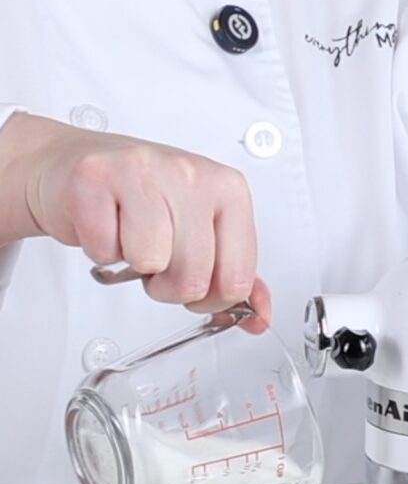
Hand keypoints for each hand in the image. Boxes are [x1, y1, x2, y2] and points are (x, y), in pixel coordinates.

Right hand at [0, 113, 268, 328]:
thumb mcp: (201, 233)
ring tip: (130, 238)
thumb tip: (260, 316)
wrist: (72, 167)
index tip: (194, 278)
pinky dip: (100, 252)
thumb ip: (235, 275)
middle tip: (156, 258)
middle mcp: (192, 175)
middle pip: (193, 278)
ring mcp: (144, 171)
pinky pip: (105, 251)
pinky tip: (106, 225)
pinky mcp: (97, 178)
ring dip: (134, 267)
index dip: (209, 297)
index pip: (236, 279)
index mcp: (229, 190)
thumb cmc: (142, 200)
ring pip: (151, 262)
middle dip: (168, 285)